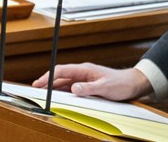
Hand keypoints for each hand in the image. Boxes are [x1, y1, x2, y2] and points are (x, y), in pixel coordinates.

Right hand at [32, 63, 152, 101]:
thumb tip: (73, 88)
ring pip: (65, 81)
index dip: (48, 77)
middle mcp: (83, 72)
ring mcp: (85, 78)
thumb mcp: (105, 87)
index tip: (39, 83)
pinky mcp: (88, 84)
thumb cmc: (121, 84)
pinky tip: (59, 96)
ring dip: (54, 87)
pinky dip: (63, 91)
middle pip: (60, 76)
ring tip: (44, 93)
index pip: (62, 70)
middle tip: (35, 89)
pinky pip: (71, 87)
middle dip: (47, 82)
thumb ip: (89, 88)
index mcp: (85, 69)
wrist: (132, 84)